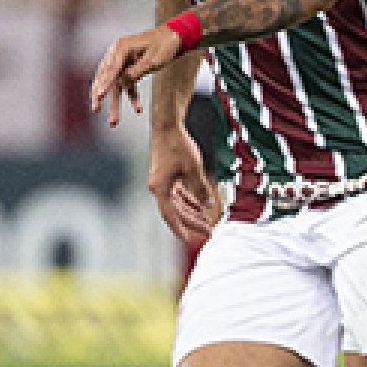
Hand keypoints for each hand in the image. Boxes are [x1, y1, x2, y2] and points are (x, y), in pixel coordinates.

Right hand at [90, 25, 182, 125]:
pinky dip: (132, 97)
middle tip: (95, 110)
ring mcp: (123, 62)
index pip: (110, 68)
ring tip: (113, 123)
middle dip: (101, 95)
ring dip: (115, 103)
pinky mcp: (130, 69)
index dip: (104, 83)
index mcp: (121, 47)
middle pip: (106, 77)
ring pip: (115, 85)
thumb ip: (137, 70)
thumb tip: (124, 82)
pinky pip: (128, 85)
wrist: (175, 37)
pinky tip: (138, 109)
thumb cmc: (165, 45)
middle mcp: (118, 54)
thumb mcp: (153, 59)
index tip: (99, 96)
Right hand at [148, 127, 220, 244]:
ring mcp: (161, 181)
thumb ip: (201, 188)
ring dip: (191, 211)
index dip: (180, 228)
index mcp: (160, 188)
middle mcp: (158, 187)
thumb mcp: (194, 168)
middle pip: (175, 211)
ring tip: (207, 220)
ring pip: (177, 203)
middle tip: (208, 230)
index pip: (169, 215)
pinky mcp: (166, 175)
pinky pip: (177, 193)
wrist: (167, 126)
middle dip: (192, 221)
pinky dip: (189, 200)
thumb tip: (208, 204)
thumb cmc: (178, 145)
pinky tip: (200, 206)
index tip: (189, 239)